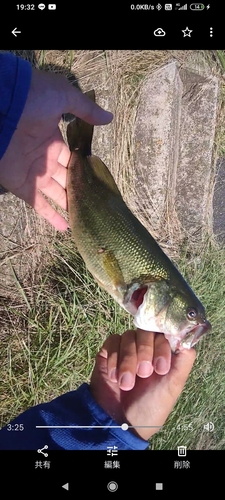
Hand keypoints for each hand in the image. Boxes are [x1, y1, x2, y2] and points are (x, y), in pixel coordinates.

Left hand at [0, 68, 112, 229]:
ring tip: (87, 220)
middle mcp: (47, 160)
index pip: (74, 161)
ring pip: (57, 195)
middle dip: (81, 192)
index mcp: (55, 141)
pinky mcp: (24, 186)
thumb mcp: (63, 96)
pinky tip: (66, 228)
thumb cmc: (32, 98)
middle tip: (98, 206)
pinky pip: (39, 205)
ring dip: (70, 206)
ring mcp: (35, 174)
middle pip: (68, 181)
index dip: (86, 171)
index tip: (101, 183)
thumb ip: (85, 109)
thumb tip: (109, 118)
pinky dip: (51, 216)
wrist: (2, 107)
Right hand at [90, 329, 195, 439]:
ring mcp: (126, 349)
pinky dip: (114, 358)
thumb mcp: (173, 386)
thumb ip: (183, 362)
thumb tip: (188, 340)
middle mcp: (145, 348)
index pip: (164, 334)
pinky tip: (114, 377)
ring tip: (126, 384)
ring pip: (128, 336)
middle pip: (145, 331)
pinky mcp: (108, 352)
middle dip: (144, 352)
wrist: (119, 422)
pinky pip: (112, 341)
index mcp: (162, 354)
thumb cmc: (150, 407)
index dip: (162, 347)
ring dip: (127, 360)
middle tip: (143, 374)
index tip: (161, 368)